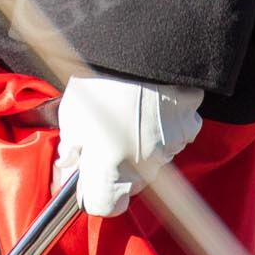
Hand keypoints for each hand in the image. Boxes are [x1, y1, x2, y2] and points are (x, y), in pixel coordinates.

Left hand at [51, 74, 202, 217]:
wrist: (141, 47)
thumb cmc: (98, 81)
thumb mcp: (69, 117)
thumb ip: (70, 154)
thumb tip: (65, 174)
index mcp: (111, 172)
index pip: (104, 207)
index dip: (92, 193)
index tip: (86, 174)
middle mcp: (144, 169)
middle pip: (129, 185)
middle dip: (114, 167)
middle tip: (102, 135)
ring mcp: (170, 150)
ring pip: (151, 162)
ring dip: (138, 147)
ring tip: (125, 113)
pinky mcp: (188, 128)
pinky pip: (172, 139)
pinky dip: (161, 129)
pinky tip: (147, 106)